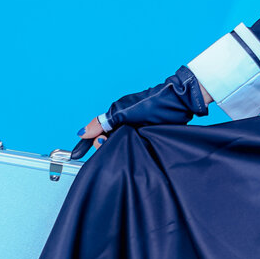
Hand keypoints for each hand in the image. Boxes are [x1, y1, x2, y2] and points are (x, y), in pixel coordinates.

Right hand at [70, 67, 210, 159]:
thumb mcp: (124, 113)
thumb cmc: (153, 103)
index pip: (97, 132)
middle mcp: (124, 121)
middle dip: (105, 146)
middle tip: (109, 146)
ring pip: (121, 144)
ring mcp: (136, 128)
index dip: (89, 143)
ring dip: (119, 150)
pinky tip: (133, 155)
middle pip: (108, 140)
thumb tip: (82, 132)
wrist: (180, 103)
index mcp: (116, 114)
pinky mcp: (148, 135)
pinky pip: (135, 146)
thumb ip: (103, 123)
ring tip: (123, 152)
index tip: (79, 155)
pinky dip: (132, 151)